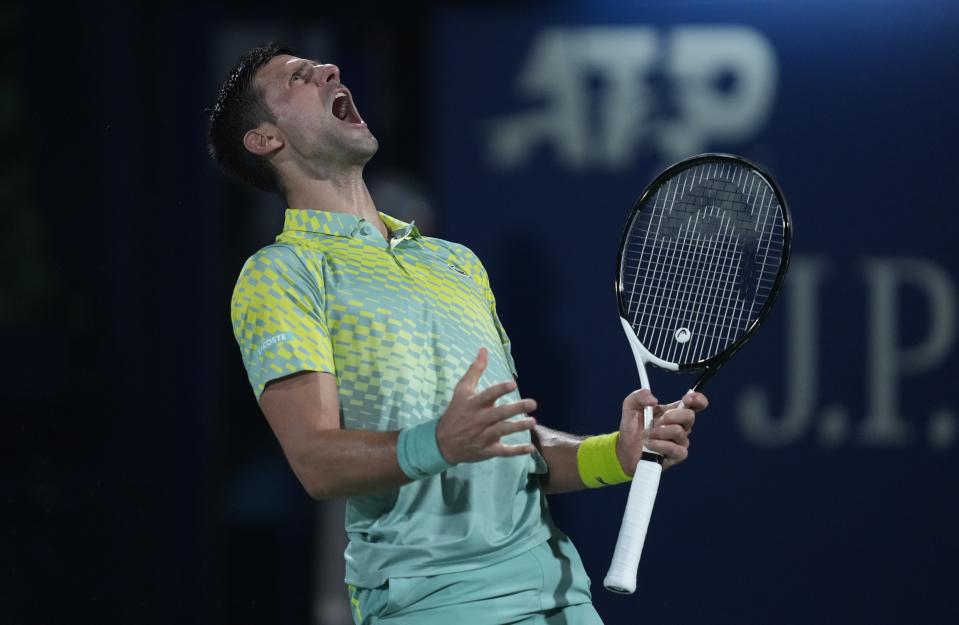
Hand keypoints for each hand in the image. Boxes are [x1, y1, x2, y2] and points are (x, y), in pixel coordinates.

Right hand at [435, 347, 537, 463]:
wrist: (443, 442)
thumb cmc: (456, 411)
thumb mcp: (462, 390)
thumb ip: (475, 370)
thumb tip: (484, 349)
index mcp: (474, 404)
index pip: (488, 395)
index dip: (500, 389)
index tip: (512, 384)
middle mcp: (479, 419)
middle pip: (500, 413)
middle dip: (516, 408)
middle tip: (532, 403)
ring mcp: (484, 436)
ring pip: (503, 431)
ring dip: (518, 427)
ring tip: (532, 422)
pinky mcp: (487, 450)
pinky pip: (503, 451)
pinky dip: (516, 451)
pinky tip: (530, 448)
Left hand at [616, 389, 708, 472]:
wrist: (626, 449)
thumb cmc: (632, 427)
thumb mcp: (630, 406)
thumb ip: (639, 396)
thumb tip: (653, 399)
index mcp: (673, 411)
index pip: (695, 404)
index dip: (697, 399)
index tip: (686, 399)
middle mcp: (680, 425)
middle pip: (690, 416)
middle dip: (673, 415)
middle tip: (659, 420)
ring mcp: (680, 441)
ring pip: (679, 432)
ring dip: (659, 432)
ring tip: (647, 434)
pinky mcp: (677, 455)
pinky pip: (674, 449)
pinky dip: (659, 445)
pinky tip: (649, 444)